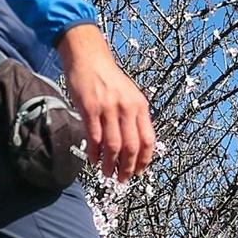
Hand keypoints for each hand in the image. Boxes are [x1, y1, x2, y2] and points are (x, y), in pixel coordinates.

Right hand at [56, 22, 154, 181]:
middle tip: (122, 179)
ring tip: (107, 173)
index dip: (144, 160)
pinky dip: (94, 152)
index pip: (148, 140)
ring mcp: (109, 108)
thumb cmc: (108, 78)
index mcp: (140, 106)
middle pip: (132, 147)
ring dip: (110, 164)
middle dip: (127, 167)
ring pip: (113, 145)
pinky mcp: (90, 109)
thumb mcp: (129, 95)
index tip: (139, 171)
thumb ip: (134, 117)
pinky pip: (94, 137)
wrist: (89, 58)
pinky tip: (93, 160)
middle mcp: (127, 108)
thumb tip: (135, 145)